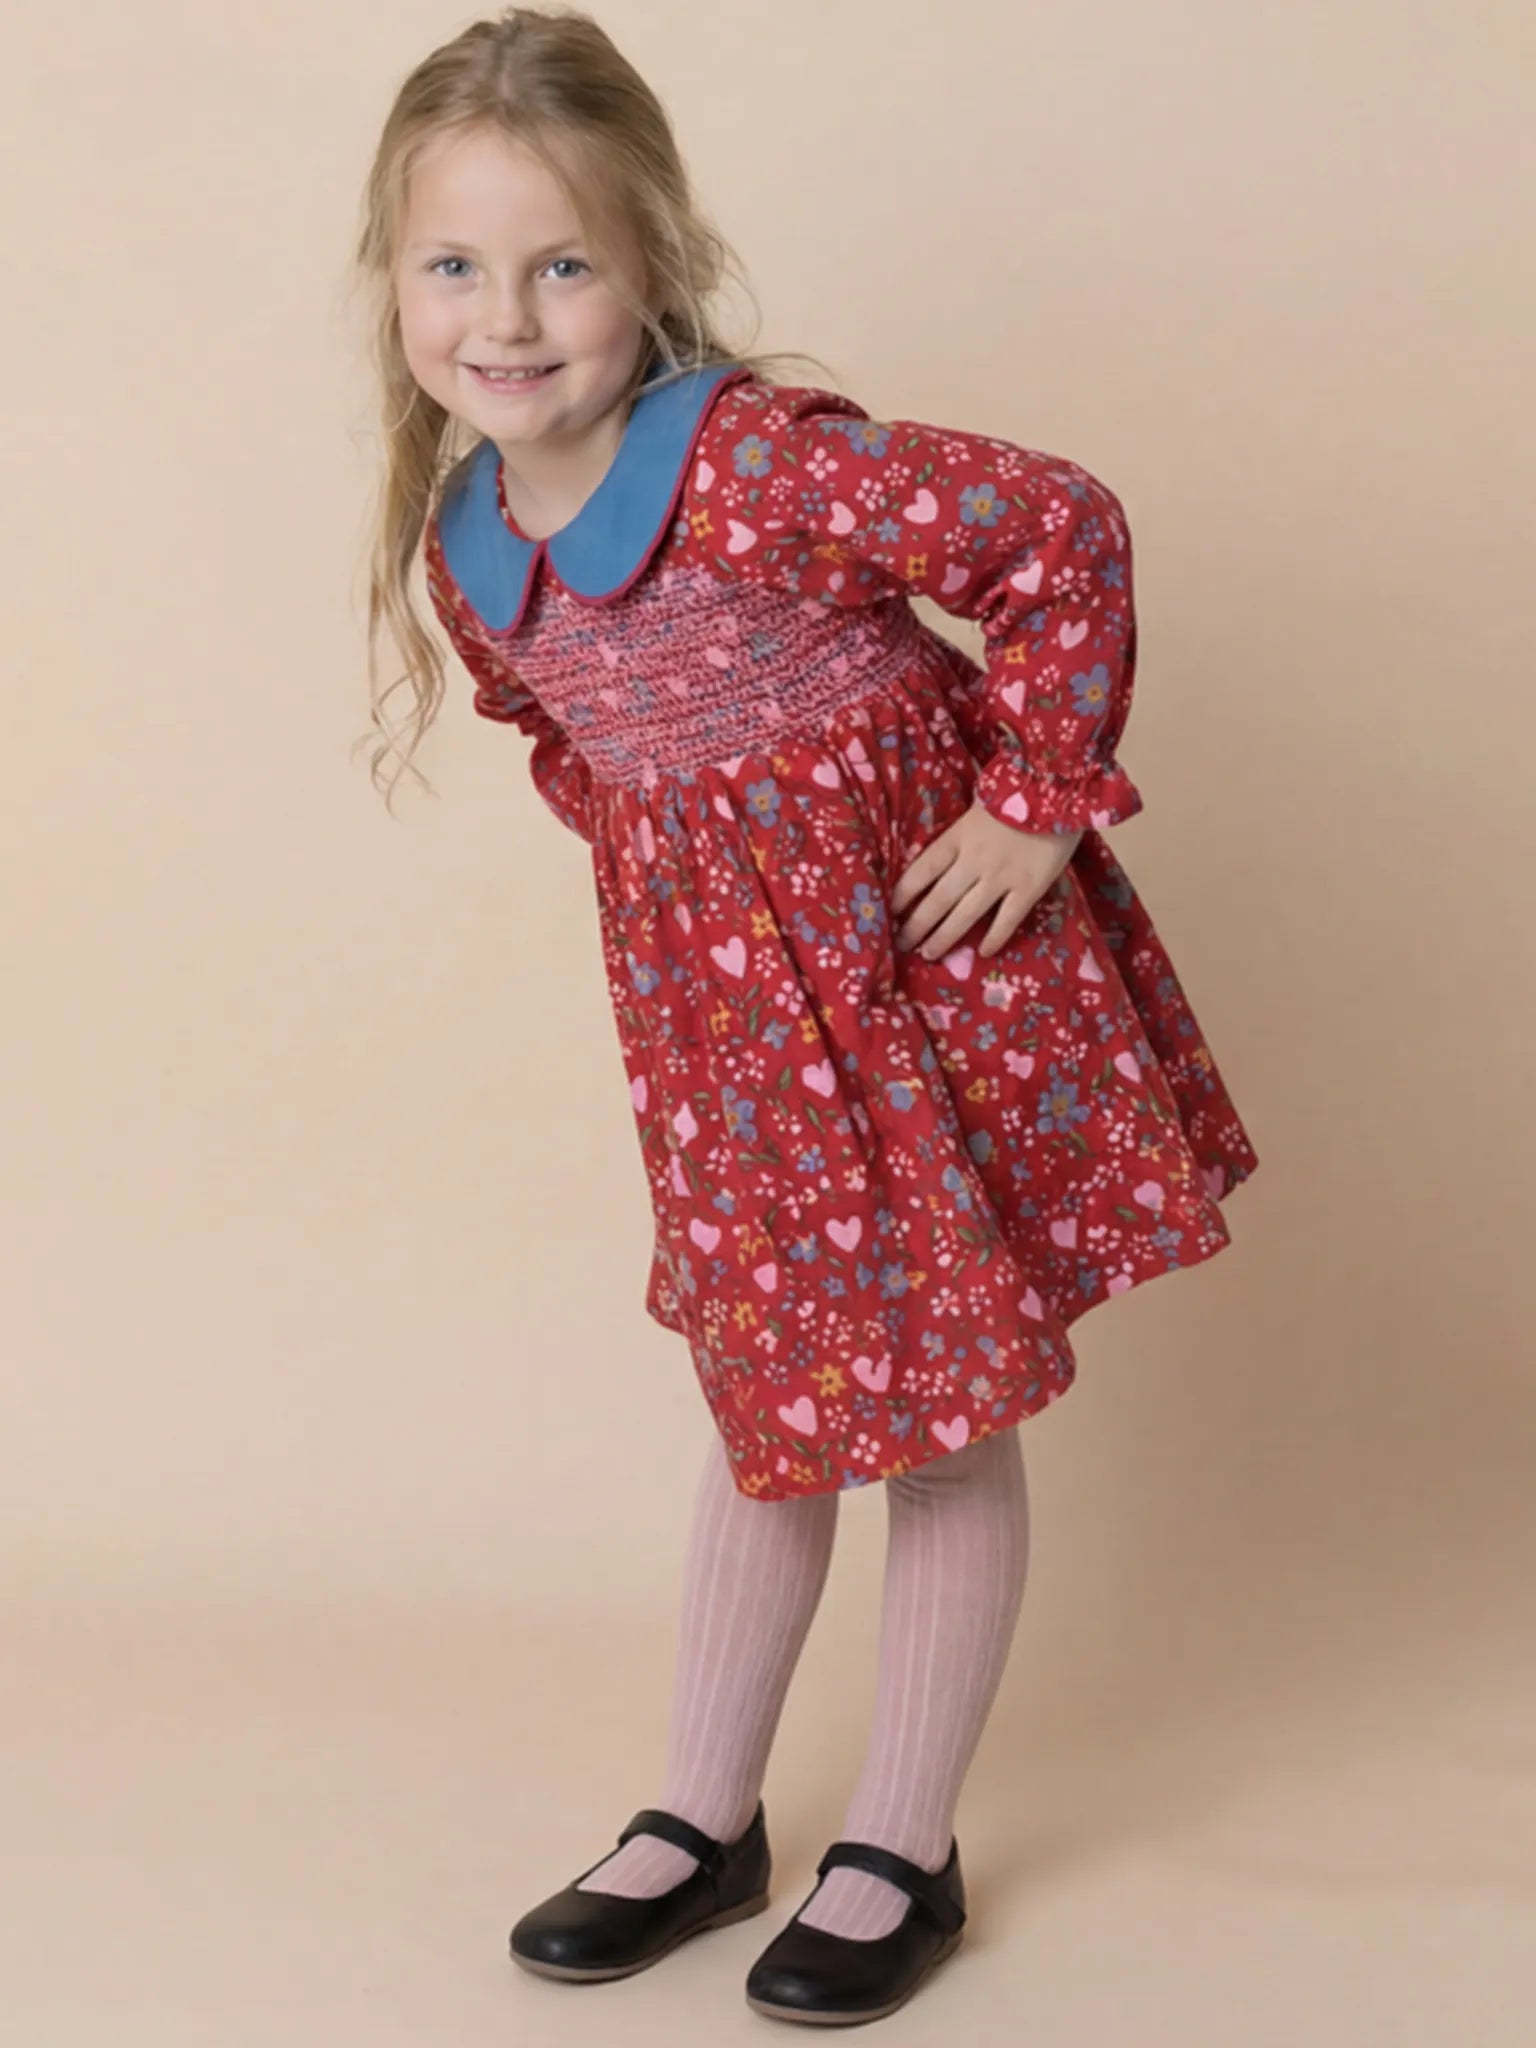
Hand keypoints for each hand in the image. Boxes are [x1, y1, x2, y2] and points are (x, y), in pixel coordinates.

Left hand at [891, 801, 1083, 961]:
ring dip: (943, 938)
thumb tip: (946, 855)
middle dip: (916, 925)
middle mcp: (973, 861)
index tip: (890, 911)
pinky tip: (982, 951)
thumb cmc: (1017, 792)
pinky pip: (1007, 920)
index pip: (921, 871)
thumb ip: (962, 832)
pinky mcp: (1028, 888)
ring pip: (964, 915)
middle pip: (937, 900)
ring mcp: (1001, 877)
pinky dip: (994, 938)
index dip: (903, 894)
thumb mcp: (978, 807)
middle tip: (902, 944)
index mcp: (958, 837)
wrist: (1058, 787)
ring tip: (928, 954)